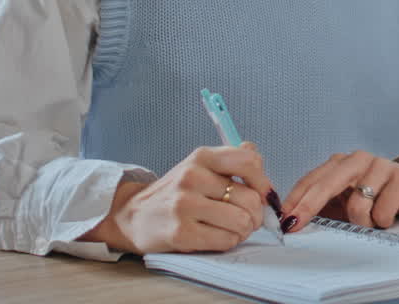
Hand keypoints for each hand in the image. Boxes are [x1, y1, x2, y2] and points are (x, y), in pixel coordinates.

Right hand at [82, 144, 277, 253]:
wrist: (134, 216)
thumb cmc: (175, 193)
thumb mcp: (200, 167)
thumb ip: (231, 161)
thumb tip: (259, 161)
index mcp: (201, 157)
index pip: (249, 162)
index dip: (264, 182)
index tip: (264, 195)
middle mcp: (192, 177)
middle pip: (250, 198)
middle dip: (255, 214)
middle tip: (247, 219)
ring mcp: (184, 205)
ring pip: (241, 222)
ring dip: (243, 230)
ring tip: (231, 228)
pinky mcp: (181, 233)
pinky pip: (225, 240)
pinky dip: (228, 241)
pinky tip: (217, 236)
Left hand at [280, 151, 398, 232]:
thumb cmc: (376, 197)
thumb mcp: (346, 201)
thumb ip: (322, 207)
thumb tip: (292, 223)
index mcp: (339, 163)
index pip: (311, 180)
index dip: (295, 201)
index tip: (283, 221)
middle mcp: (357, 160)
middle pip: (326, 184)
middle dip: (308, 207)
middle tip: (296, 226)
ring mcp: (380, 166)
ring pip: (357, 204)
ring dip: (362, 223)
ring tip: (371, 223)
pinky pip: (382, 211)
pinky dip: (382, 222)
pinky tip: (388, 217)